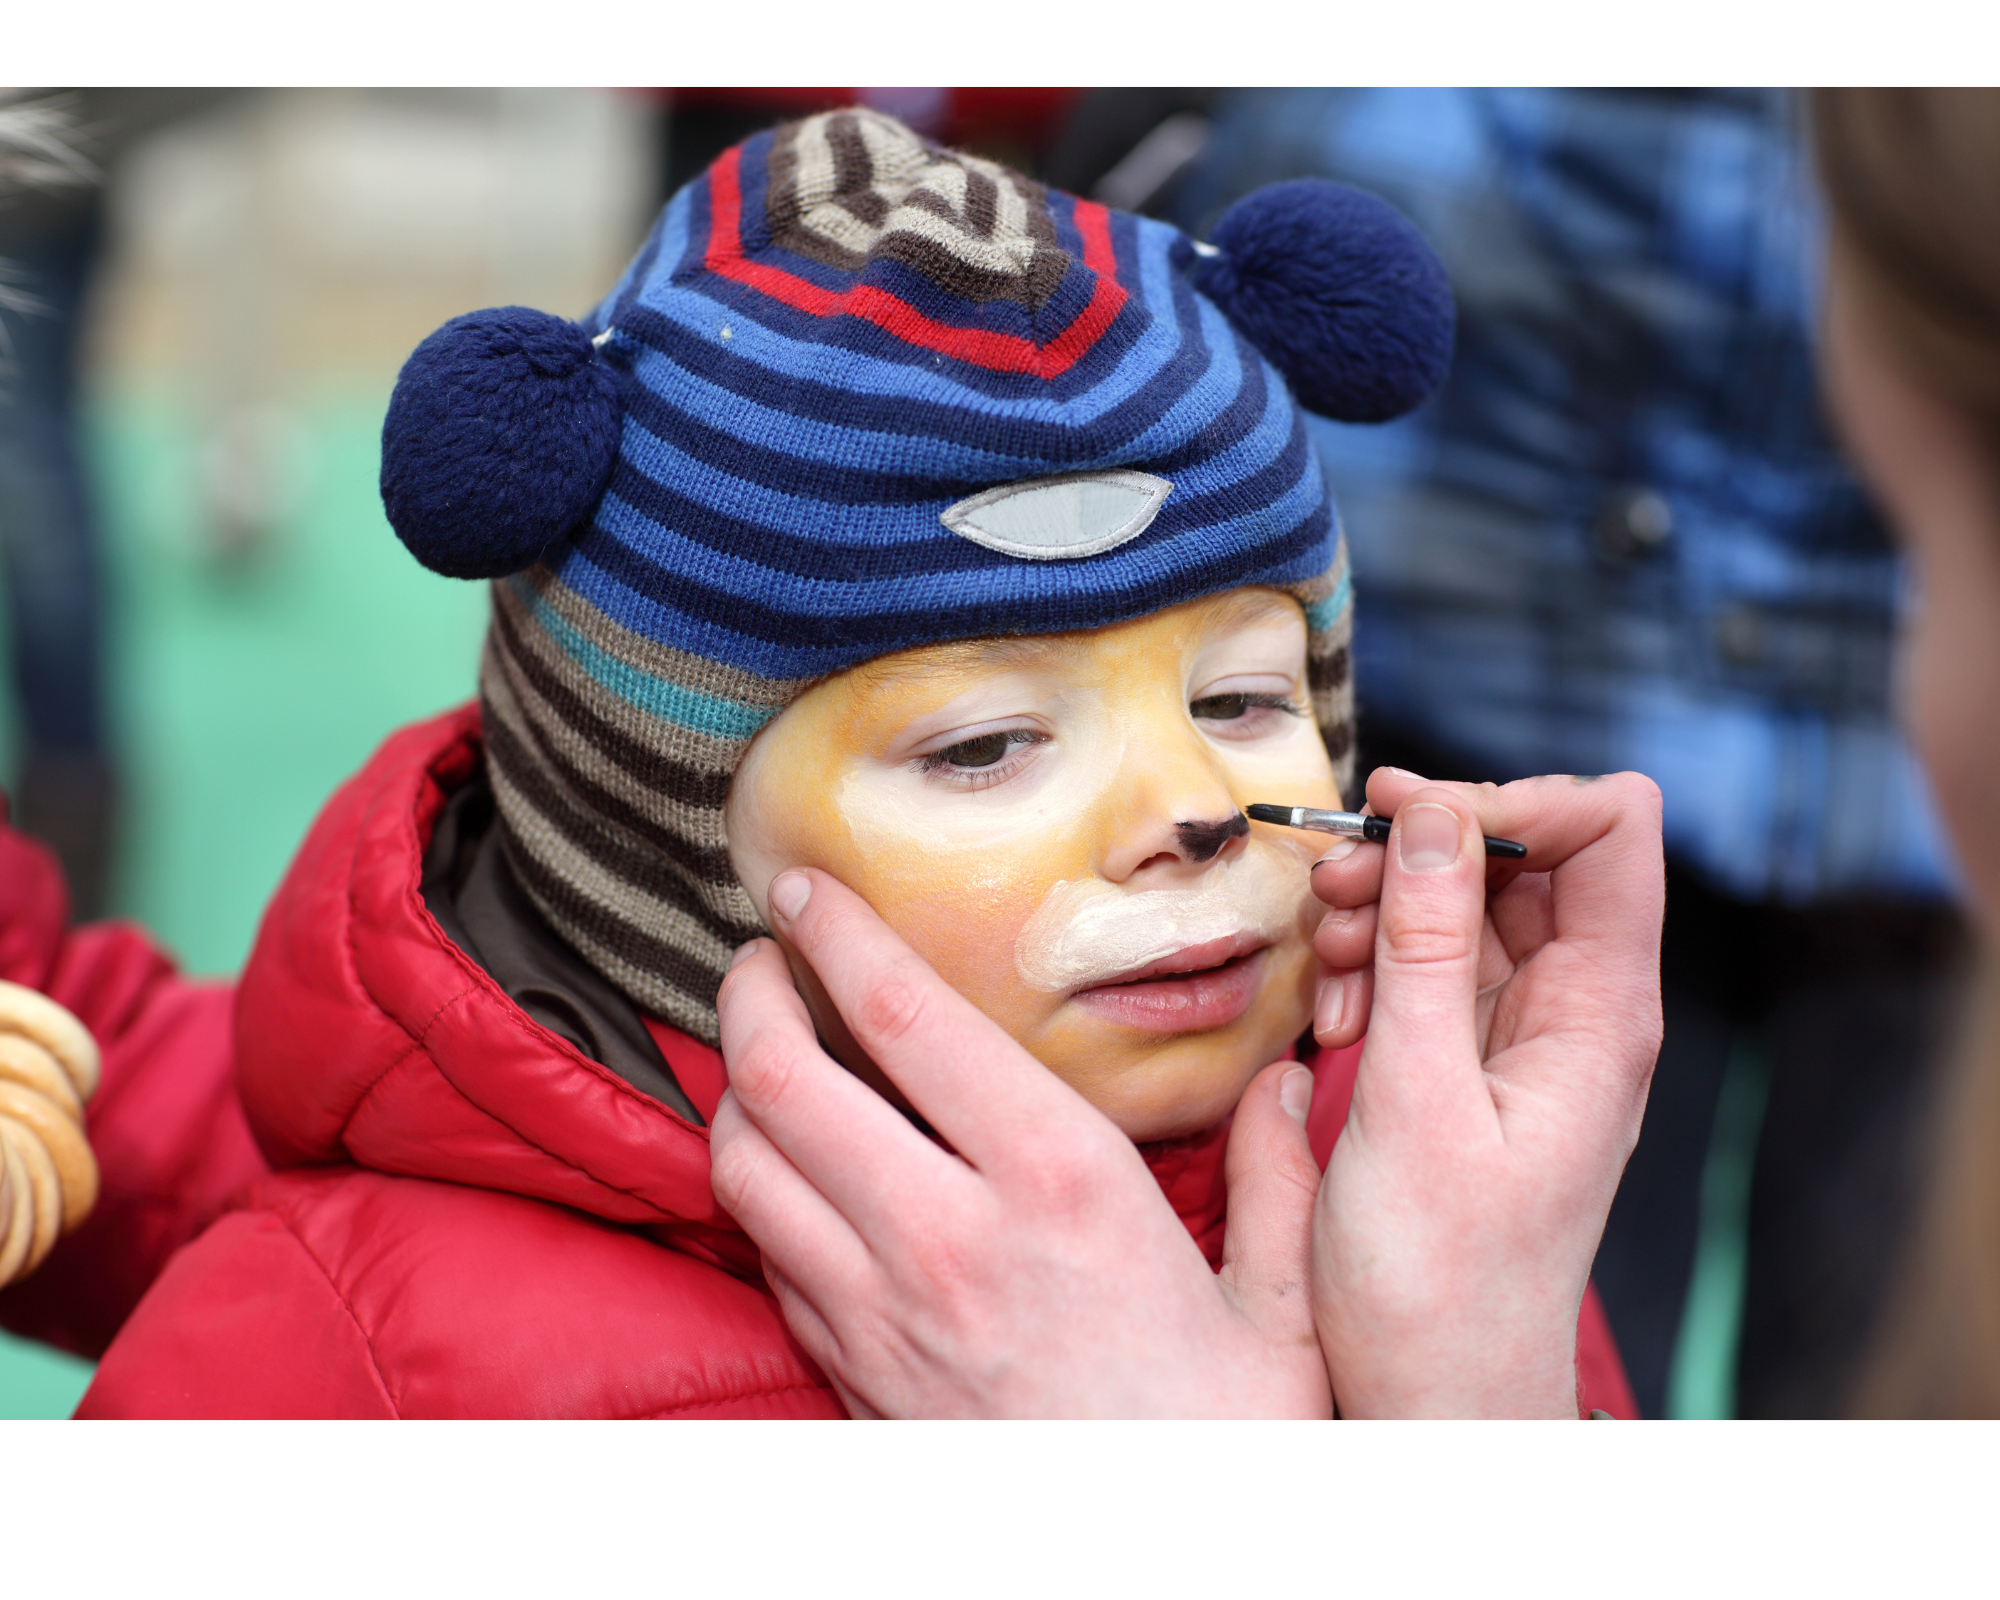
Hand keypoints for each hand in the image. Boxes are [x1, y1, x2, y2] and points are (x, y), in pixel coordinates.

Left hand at [708, 869, 1331, 1417]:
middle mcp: (946, 1236)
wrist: (1156, 1579)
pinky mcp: (852, 1376)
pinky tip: (793, 1170)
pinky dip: (758, 1192)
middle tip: (760, 957)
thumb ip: (1279, 1183)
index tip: (805, 888)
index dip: (837, 936)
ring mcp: (881, 1314)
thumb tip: (1286, 1088)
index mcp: (1058, 1185)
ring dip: (735, 1091)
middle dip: (751, 997)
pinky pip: (767, 1257)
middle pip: (786, 1081)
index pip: (908, 1020)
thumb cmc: (1225, 1448)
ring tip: (759, 1049)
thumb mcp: (1286, 1313)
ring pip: (747, 1168)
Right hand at [1305, 769, 1663, 1416]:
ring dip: (1383, 911)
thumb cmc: (1440, 1280)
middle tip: (1333, 887)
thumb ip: (1429, 947)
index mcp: (1601, 1013)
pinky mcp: (1472, 1057)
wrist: (1433, 1389)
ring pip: (1464, 903)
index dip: (1517, 800)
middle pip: (1522, 853)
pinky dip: (1375, 965)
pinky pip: (1429, 964)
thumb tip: (1436, 814)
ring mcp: (1523, 1032)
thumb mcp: (1416, 1100)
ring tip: (1329, 970)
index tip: (1410, 821)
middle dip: (1422, 852)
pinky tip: (1336, 1015)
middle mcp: (1576, 1008)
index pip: (1612, 829)